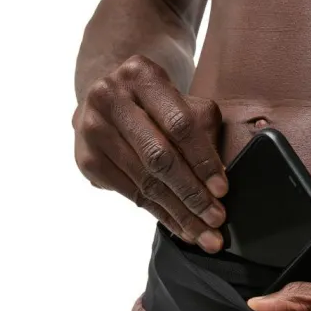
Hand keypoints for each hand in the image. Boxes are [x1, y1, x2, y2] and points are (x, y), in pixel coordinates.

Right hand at [73, 55, 227, 249]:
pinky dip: (161, 215)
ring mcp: (93, 129)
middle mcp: (110, 97)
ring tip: (206, 235)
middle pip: (159, 157)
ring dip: (180, 214)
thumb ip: (203, 130)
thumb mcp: (184, 102)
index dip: (203, 160)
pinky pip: (132, 195)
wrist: (108, 101)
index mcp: (141, 75)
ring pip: (146, 183)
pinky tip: (182, 229)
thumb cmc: (158, 105)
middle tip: (216, 219)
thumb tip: (220, 178)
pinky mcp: (88, 159)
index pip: (179, 124)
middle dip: (192, 194)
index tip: (222, 190)